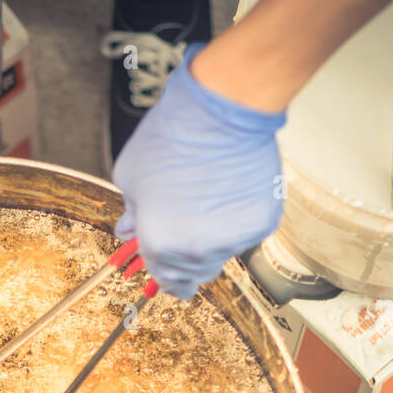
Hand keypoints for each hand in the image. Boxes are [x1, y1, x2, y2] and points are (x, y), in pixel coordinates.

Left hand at [113, 43, 286, 299]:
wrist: (220, 112)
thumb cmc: (171, 139)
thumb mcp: (131, 177)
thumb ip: (132, 213)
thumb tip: (129, 230)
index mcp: (160, 245)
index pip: (167, 279)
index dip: (168, 275)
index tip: (173, 274)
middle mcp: (198, 251)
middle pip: (197, 272)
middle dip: (189, 255)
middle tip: (190, 223)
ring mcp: (234, 239)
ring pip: (223, 252)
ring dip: (215, 237)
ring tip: (210, 197)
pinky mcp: (263, 222)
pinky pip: (248, 234)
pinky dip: (240, 220)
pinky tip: (232, 190)